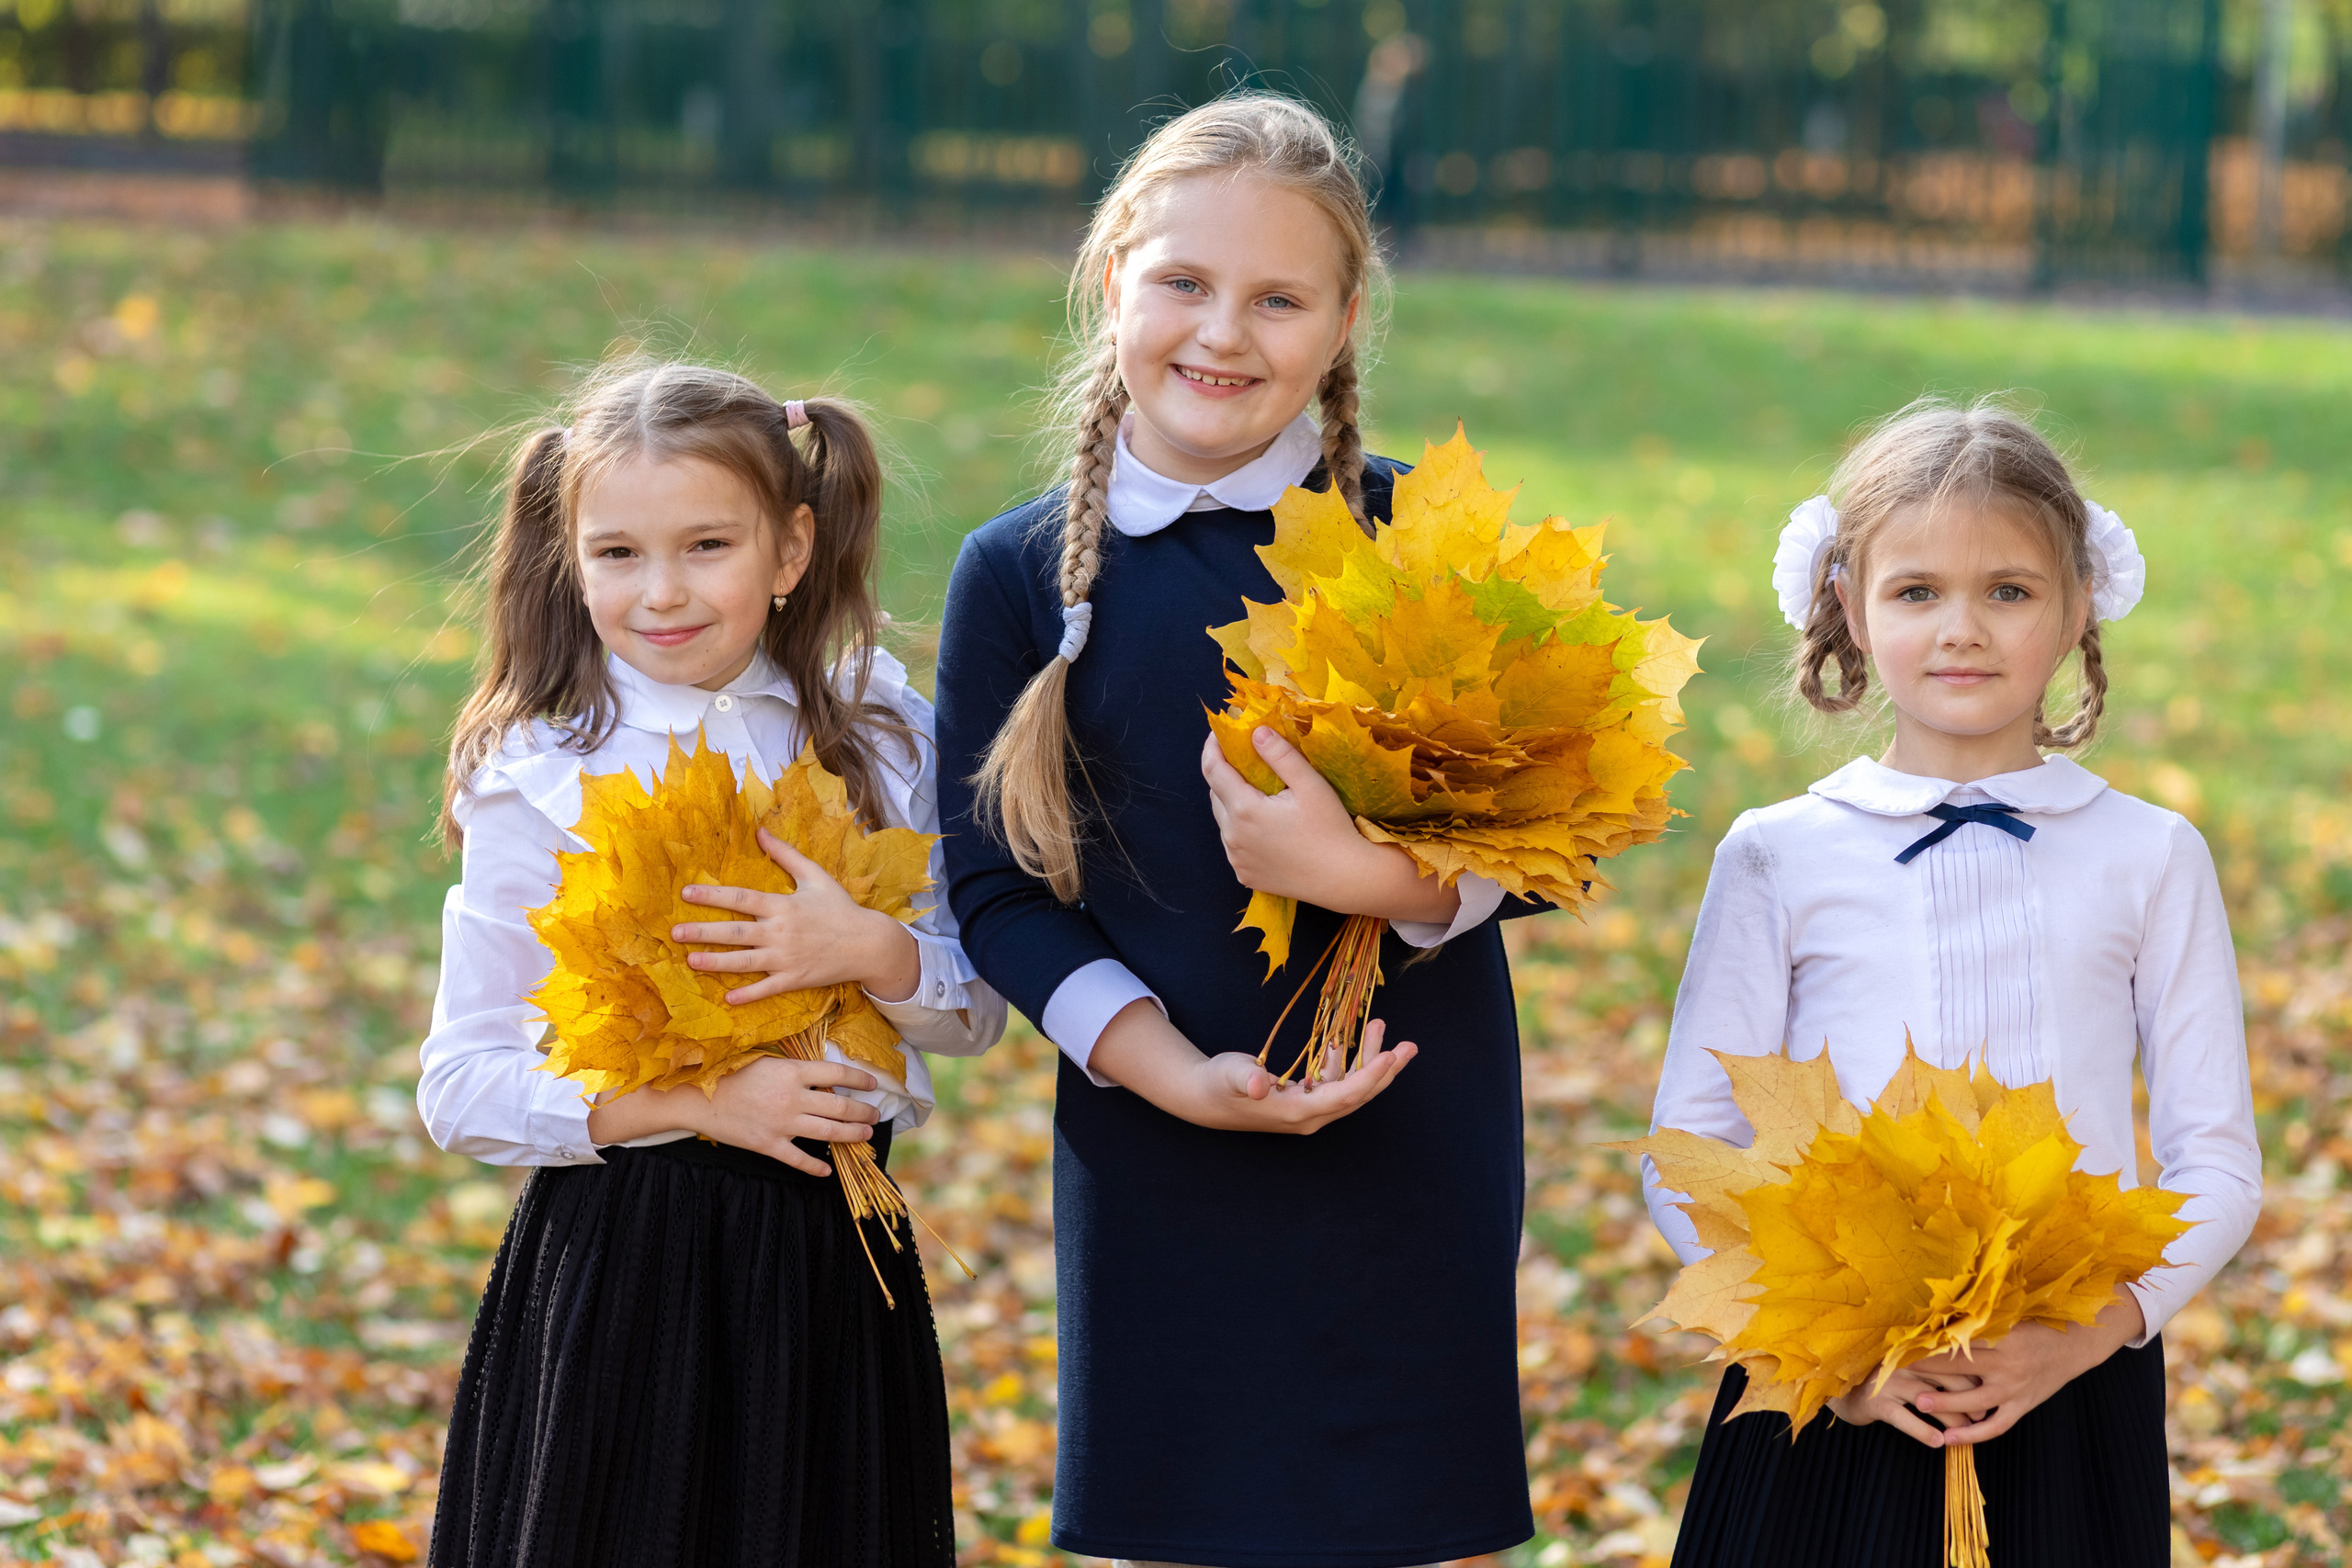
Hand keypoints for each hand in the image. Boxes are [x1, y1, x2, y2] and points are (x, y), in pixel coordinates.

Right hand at [584, 1056, 881, 1178]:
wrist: (697, 1096)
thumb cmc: (730, 1071)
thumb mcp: (766, 1059)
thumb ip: (794, 1067)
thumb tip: (823, 1073)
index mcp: (792, 1072)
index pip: (837, 1075)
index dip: (860, 1080)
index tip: (873, 1084)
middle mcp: (792, 1098)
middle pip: (840, 1107)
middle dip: (862, 1112)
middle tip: (875, 1114)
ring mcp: (782, 1123)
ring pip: (828, 1132)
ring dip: (851, 1135)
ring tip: (865, 1135)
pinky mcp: (768, 1144)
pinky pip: (798, 1159)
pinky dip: (815, 1167)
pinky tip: (827, 1170)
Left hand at [673, 829, 921, 1003]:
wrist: (868, 944)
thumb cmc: (840, 908)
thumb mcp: (815, 876)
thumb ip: (786, 854)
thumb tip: (760, 830)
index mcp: (783, 905)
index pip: (741, 898)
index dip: (712, 895)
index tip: (686, 893)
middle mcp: (781, 932)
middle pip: (735, 932)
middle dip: (703, 932)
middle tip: (675, 933)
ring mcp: (787, 958)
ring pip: (745, 962)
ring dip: (716, 962)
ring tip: (691, 961)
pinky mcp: (795, 979)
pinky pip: (767, 989)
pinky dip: (749, 994)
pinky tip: (728, 997)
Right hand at [1087, 999, 1417, 1133]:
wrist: (1206, 1099)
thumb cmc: (1218, 1085)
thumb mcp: (1230, 1076)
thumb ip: (1246, 1078)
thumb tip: (1259, 1084)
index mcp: (1298, 1112)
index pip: (1343, 1096)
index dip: (1368, 1077)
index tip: (1390, 1056)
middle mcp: (1311, 1115)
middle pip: (1357, 1094)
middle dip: (1384, 1070)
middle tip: (1409, 1046)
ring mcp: (1310, 1108)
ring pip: (1350, 1085)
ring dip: (1368, 1059)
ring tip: (1381, 1028)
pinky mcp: (1306, 1098)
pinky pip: (1336, 1080)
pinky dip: (1347, 1060)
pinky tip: (1350, 1038)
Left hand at [1200, 729, 1456, 922]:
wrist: (1345, 879)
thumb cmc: (1331, 829)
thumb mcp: (1310, 785)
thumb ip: (1281, 756)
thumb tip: (1256, 731)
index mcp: (1244, 810)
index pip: (1213, 770)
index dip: (1212, 747)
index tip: (1219, 733)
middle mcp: (1233, 836)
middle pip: (1216, 795)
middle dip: (1223, 773)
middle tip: (1242, 758)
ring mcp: (1236, 859)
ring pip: (1224, 822)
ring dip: (1231, 802)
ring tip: (1254, 791)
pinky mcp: (1244, 875)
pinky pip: (1234, 845)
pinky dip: (1240, 830)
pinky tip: (1262, 825)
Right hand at [1827, 1365, 1984, 1448]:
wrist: (1842, 1390)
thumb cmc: (1884, 1380)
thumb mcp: (1908, 1367)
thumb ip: (1933, 1367)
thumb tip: (1974, 1378)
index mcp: (1913, 1350)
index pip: (1951, 1359)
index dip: (1973, 1377)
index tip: (1987, 1391)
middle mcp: (1903, 1362)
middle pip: (1946, 1379)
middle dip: (1968, 1399)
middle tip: (1983, 1416)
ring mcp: (1889, 1382)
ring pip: (1931, 1401)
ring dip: (1953, 1419)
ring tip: (1967, 1433)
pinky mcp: (1877, 1403)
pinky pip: (1905, 1419)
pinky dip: (1923, 1431)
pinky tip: (1938, 1442)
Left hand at [1911, 1289, 2146, 1445]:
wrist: (2077, 1343)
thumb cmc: (2037, 1322)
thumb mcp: (2010, 1313)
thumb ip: (1979, 1315)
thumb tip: (1938, 1307)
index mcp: (2002, 1336)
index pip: (1958, 1339)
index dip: (1929, 1341)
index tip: (1902, 1340)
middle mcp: (2008, 1364)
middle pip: (1960, 1368)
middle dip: (1927, 1369)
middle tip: (1897, 1370)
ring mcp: (2016, 1389)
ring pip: (1975, 1402)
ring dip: (1946, 1404)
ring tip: (1918, 1403)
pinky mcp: (2023, 1406)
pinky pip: (1996, 1425)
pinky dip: (1973, 1435)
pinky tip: (1949, 1440)